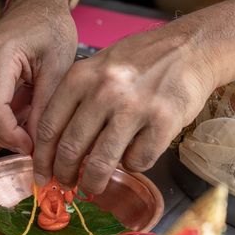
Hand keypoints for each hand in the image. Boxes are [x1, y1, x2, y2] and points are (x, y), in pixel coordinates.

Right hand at [0, 0, 76, 154]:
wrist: (36, 7)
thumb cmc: (50, 29)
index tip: (31, 148)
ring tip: (28, 132)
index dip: (10, 137)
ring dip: (0, 132)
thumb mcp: (59, 69)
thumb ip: (45, 108)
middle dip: (6, 139)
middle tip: (33, 146)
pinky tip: (18, 119)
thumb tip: (35, 143)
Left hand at [33, 22, 215, 193]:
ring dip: (94, 182)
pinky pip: (138, 161)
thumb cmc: (141, 61)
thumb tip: (56, 147)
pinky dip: (134, 165)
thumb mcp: (99, 68)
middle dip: (65, 174)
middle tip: (66, 184)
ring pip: (101, 163)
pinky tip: (136, 155)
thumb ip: (76, 100)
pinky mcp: (164, 122)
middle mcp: (105, 91)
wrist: (191, 47)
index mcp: (81, 76)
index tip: (42, 174)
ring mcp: (135, 107)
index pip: (49, 127)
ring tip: (93, 186)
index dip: (42, 158)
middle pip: (71, 149)